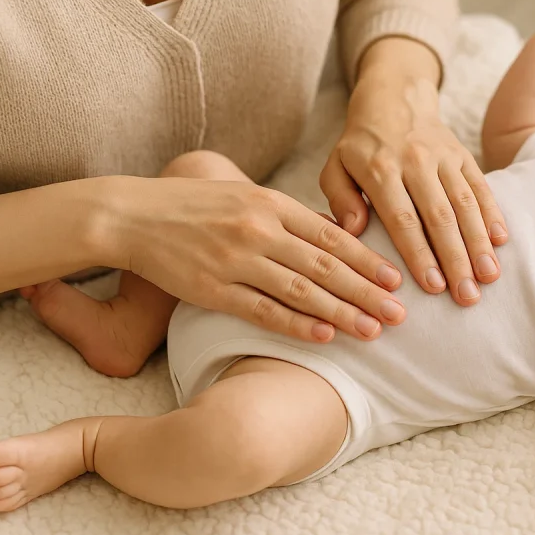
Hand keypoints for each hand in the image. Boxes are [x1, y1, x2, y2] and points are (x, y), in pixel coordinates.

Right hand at [109, 176, 406, 342]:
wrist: (134, 216)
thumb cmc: (196, 206)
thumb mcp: (246, 196)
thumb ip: (288, 215)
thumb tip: (335, 233)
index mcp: (271, 203)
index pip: (331, 235)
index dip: (367, 259)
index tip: (396, 278)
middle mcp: (259, 230)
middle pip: (325, 265)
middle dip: (367, 291)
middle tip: (401, 312)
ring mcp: (235, 261)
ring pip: (300, 291)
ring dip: (342, 313)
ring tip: (374, 331)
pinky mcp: (212, 289)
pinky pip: (262, 311)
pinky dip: (296, 325)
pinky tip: (324, 337)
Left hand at [321, 67, 507, 305]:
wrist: (394, 98)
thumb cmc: (361, 146)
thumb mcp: (336, 166)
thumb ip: (339, 198)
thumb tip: (353, 230)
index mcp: (381, 169)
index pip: (402, 218)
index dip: (419, 253)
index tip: (432, 286)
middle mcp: (416, 162)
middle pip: (440, 216)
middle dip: (455, 258)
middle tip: (467, 296)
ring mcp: (444, 157)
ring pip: (465, 204)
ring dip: (479, 242)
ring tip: (488, 277)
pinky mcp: (463, 155)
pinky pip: (480, 186)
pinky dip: (492, 214)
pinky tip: (500, 242)